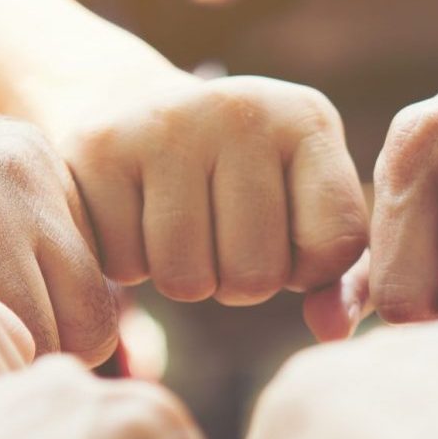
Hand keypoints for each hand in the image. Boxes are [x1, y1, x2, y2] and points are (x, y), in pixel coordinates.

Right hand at [56, 72, 367, 307]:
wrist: (133, 106)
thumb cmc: (238, 180)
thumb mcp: (303, 210)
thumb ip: (337, 278)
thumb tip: (332, 332)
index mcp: (307, 119)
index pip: (333, 250)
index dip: (305, 269)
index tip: (282, 233)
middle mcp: (242, 109)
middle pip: (255, 276)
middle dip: (237, 280)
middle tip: (218, 234)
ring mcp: (167, 123)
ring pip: (185, 281)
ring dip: (182, 277)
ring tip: (178, 226)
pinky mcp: (100, 147)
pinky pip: (123, 266)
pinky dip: (128, 264)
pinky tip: (133, 216)